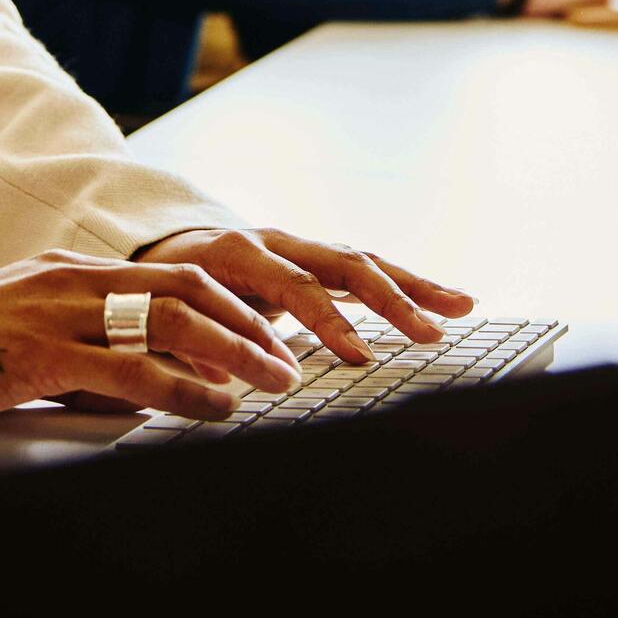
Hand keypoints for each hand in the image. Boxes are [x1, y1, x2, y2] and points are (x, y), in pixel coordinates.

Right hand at [0, 249, 301, 420]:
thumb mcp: (32, 327)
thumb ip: (88, 338)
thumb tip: (152, 374)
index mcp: (74, 269)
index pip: (172, 276)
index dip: (229, 304)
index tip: (266, 333)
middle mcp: (75, 281)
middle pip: (186, 289)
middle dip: (247, 323)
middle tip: (285, 358)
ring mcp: (61, 315)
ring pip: (172, 323)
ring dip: (235, 353)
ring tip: (271, 381)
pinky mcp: (45, 355)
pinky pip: (133, 371)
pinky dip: (186, 389)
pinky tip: (215, 407)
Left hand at [134, 226, 475, 365]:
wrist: (156, 243)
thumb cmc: (164, 289)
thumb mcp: (170, 314)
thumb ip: (196, 342)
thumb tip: (222, 376)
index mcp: (237, 253)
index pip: (293, 286)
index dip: (328, 321)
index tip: (359, 357)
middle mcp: (276, 241)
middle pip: (344, 264)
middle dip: (391, 301)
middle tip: (428, 334)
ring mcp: (298, 246)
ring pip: (364, 261)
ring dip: (415, 287)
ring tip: (461, 308)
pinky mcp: (313, 257)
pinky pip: (364, 269)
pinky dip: (405, 284)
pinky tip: (444, 303)